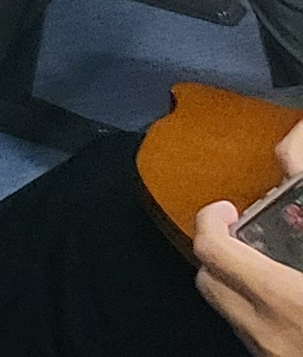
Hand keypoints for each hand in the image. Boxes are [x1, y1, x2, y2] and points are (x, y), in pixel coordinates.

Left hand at [196, 124, 302, 356]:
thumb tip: (292, 161)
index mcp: (280, 299)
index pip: (211, 247)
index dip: (211, 219)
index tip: (228, 208)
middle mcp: (264, 331)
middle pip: (207, 280)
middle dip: (217, 251)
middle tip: (247, 234)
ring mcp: (267, 355)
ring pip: (228, 313)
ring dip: (237, 285)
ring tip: (271, 268)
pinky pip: (252, 336)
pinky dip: (259, 315)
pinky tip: (292, 307)